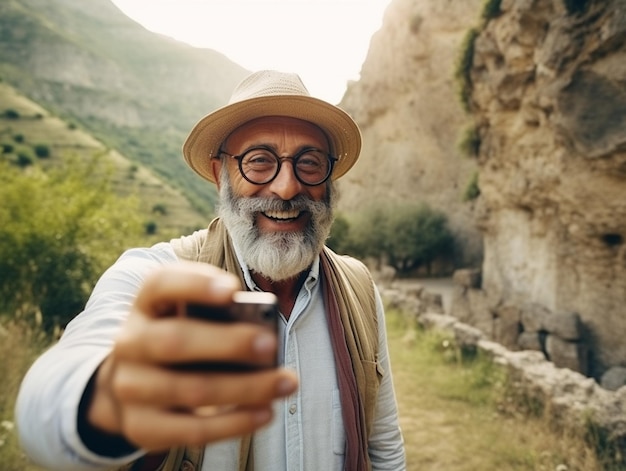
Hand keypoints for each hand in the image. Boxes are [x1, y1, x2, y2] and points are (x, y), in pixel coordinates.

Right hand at [84, 261, 296, 451]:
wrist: (132, 386)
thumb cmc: (180, 339)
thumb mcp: (189, 317)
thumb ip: (218, 316)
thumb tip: (262, 333)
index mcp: (146, 305)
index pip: (160, 284)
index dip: (195, 285)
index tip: (233, 289)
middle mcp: (130, 343)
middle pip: (174, 341)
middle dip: (227, 343)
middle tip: (270, 344)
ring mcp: (131, 388)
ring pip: (190, 390)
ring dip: (245, 388)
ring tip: (285, 382)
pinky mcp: (141, 427)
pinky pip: (192, 430)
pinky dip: (234, 423)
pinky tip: (265, 412)